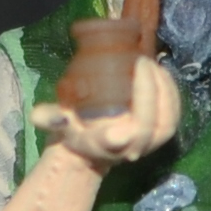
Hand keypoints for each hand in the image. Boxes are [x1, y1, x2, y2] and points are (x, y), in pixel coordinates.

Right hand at [29, 54, 180, 170]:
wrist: (93, 148)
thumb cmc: (76, 130)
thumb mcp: (59, 124)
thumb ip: (49, 119)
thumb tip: (37, 115)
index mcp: (108, 145)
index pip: (118, 142)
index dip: (122, 136)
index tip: (120, 130)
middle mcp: (133, 148)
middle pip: (150, 123)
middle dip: (149, 91)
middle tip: (141, 61)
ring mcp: (151, 143)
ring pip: (167, 117)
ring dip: (164, 88)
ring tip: (152, 64)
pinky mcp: (162, 135)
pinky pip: (174, 113)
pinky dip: (171, 91)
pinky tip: (163, 73)